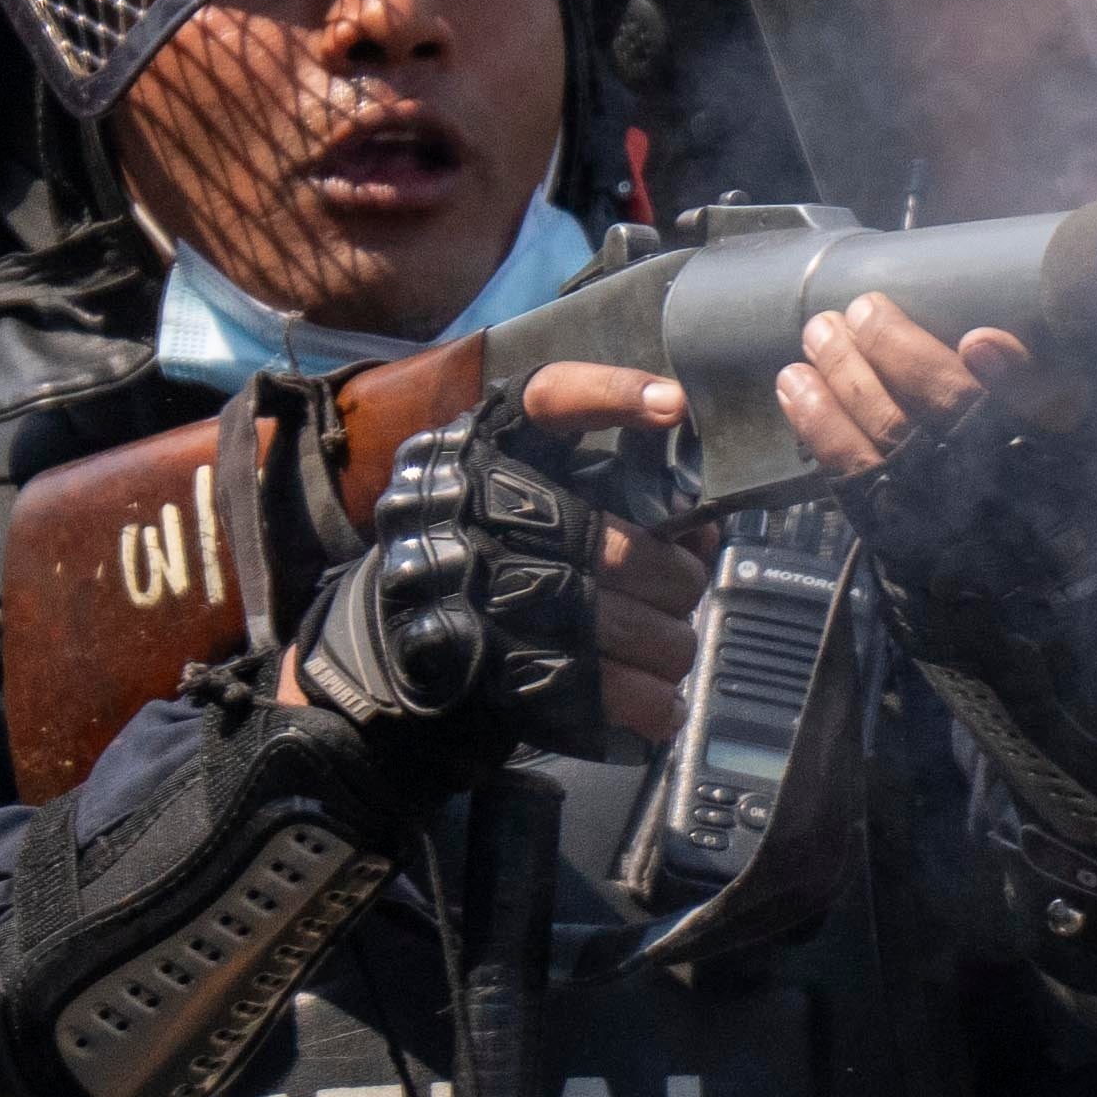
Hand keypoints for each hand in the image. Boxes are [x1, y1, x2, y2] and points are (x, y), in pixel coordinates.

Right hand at [285, 366, 706, 759]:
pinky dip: (650, 703)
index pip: (549, 400)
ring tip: (669, 649)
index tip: (675, 406)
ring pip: (624, 625)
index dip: (612, 394)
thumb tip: (702, 528)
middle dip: (674, 581)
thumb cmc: (489, 558)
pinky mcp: (490, 670)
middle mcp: (474, 515)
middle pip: (620, 549)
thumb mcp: (528, 497)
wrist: (394, 651)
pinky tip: (661, 703)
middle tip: (681, 591)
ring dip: (668, 645)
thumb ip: (610, 492)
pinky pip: (604, 692)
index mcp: (483, 454)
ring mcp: (478, 597)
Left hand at [777, 295, 1096, 605]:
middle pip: (953, 427)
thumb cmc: (1073, 468)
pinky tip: (797, 386)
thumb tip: (986, 343)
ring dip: (845, 383)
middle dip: (896, 360)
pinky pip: (853, 485)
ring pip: (889, 448)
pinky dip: (819, 430)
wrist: (1044, 563)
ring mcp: (951, 530)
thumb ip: (1065, 381)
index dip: (1015, 385)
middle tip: (862, 310)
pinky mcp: (905, 541)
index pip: (1053, 426)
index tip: (980, 342)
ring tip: (820, 333)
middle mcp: (1012, 506)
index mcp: (1078, 469)